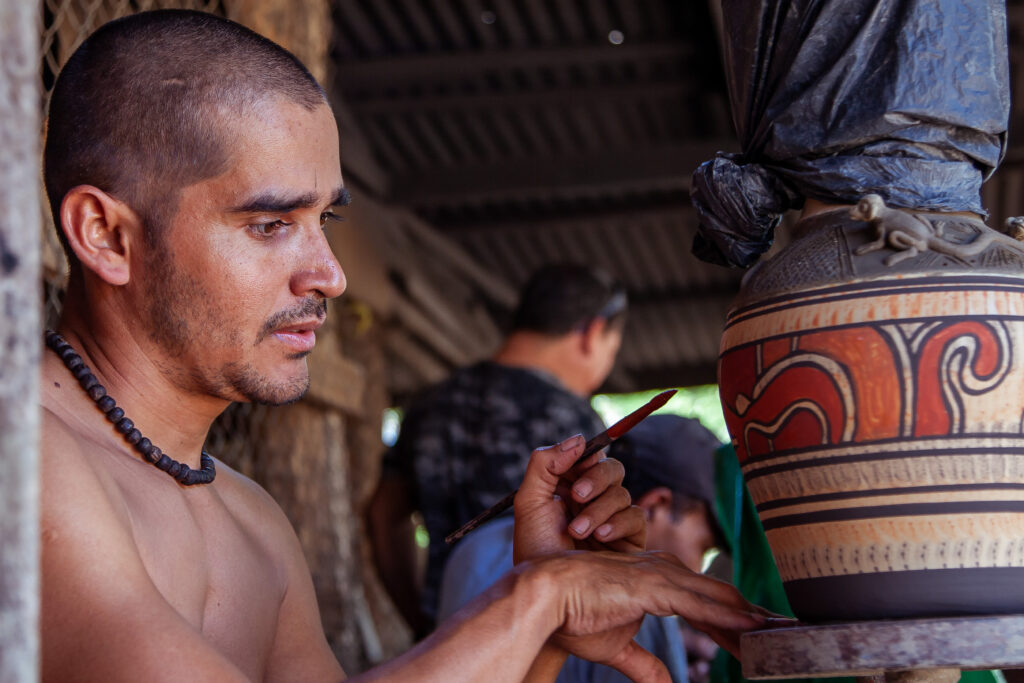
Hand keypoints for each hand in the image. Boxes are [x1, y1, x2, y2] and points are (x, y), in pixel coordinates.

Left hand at [512, 434, 644, 563]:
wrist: (549, 597)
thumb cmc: (535, 551)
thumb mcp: (528, 503)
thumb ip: (544, 464)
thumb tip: (579, 439)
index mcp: (568, 486)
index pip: (588, 457)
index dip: (584, 458)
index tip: (571, 471)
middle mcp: (593, 500)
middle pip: (612, 469)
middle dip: (596, 478)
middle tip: (577, 495)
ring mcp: (612, 519)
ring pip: (623, 493)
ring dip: (599, 508)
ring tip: (577, 531)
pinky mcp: (630, 540)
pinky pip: (636, 517)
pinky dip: (618, 522)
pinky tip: (600, 536)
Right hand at [522, 550, 767, 680]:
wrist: (545, 597)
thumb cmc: (574, 615)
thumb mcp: (617, 648)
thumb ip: (645, 665)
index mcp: (658, 582)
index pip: (707, 604)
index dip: (735, 623)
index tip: (761, 639)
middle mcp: (665, 573)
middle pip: (721, 597)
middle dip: (753, 618)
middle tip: (786, 635)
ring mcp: (660, 577)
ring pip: (718, 598)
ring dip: (750, 619)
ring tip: (781, 634)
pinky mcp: (652, 586)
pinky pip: (699, 603)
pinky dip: (728, 616)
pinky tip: (752, 627)